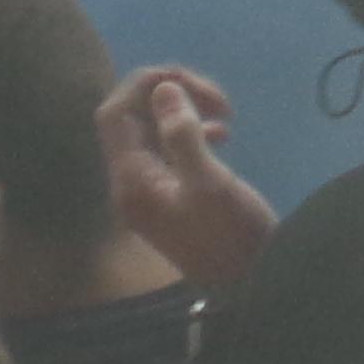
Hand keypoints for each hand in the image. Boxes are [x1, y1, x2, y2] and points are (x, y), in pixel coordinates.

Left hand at [97, 64, 277, 291]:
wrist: (249, 283)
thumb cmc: (231, 235)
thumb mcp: (209, 183)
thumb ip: (182, 134)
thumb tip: (163, 90)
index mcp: (131, 181)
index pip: (115, 114)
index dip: (144, 85)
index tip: (188, 79)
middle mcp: (131, 183)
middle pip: (132, 119)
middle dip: (171, 95)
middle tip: (219, 99)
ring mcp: (150, 190)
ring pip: (153, 131)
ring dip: (185, 111)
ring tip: (226, 113)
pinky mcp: (171, 194)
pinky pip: (170, 148)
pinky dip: (193, 130)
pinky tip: (223, 134)